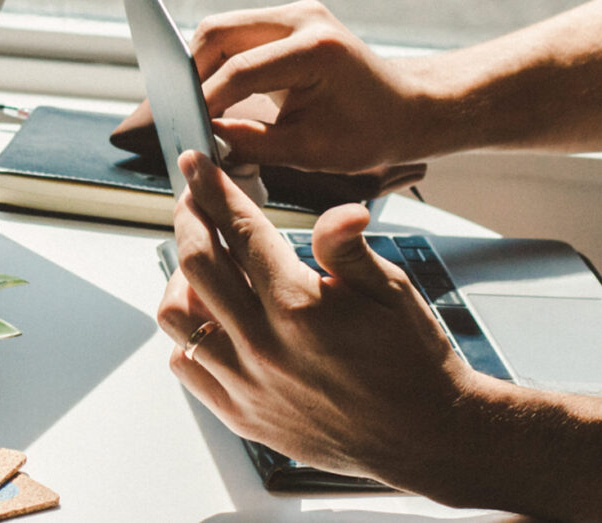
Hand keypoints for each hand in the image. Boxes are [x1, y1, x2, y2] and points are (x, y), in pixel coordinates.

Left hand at [157, 150, 490, 483]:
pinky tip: (210, 320)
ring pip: (177, 317)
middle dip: (188, 220)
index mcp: (299, 307)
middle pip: (195, 264)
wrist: (424, 436)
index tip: (197, 165)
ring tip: (202, 263)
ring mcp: (247, 384)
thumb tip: (339, 210)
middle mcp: (263, 346)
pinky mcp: (242, 415)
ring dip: (181, 279)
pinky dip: (187, 336)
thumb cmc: (413, 361)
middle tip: (193, 201)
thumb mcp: (391, 291)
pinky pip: (186, 366)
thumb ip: (348, 248)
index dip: (213, 190)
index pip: (240, 231)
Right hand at [191, 0, 449, 173]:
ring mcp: (296, 14)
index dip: (205, 102)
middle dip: (192, 74)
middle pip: (218, 33)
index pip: (238, 71)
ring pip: (222, 29)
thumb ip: (252, 144)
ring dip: (203, 65)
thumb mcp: (310, 150)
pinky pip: (238, 34)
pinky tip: (216, 94)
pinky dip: (221, 62)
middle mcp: (303, 19)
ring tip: (197, 106)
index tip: (187, 130)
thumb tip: (204, 142)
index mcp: (315, 49)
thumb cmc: (371, 133)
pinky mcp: (290, 21)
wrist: (408, 108)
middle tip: (182, 113)